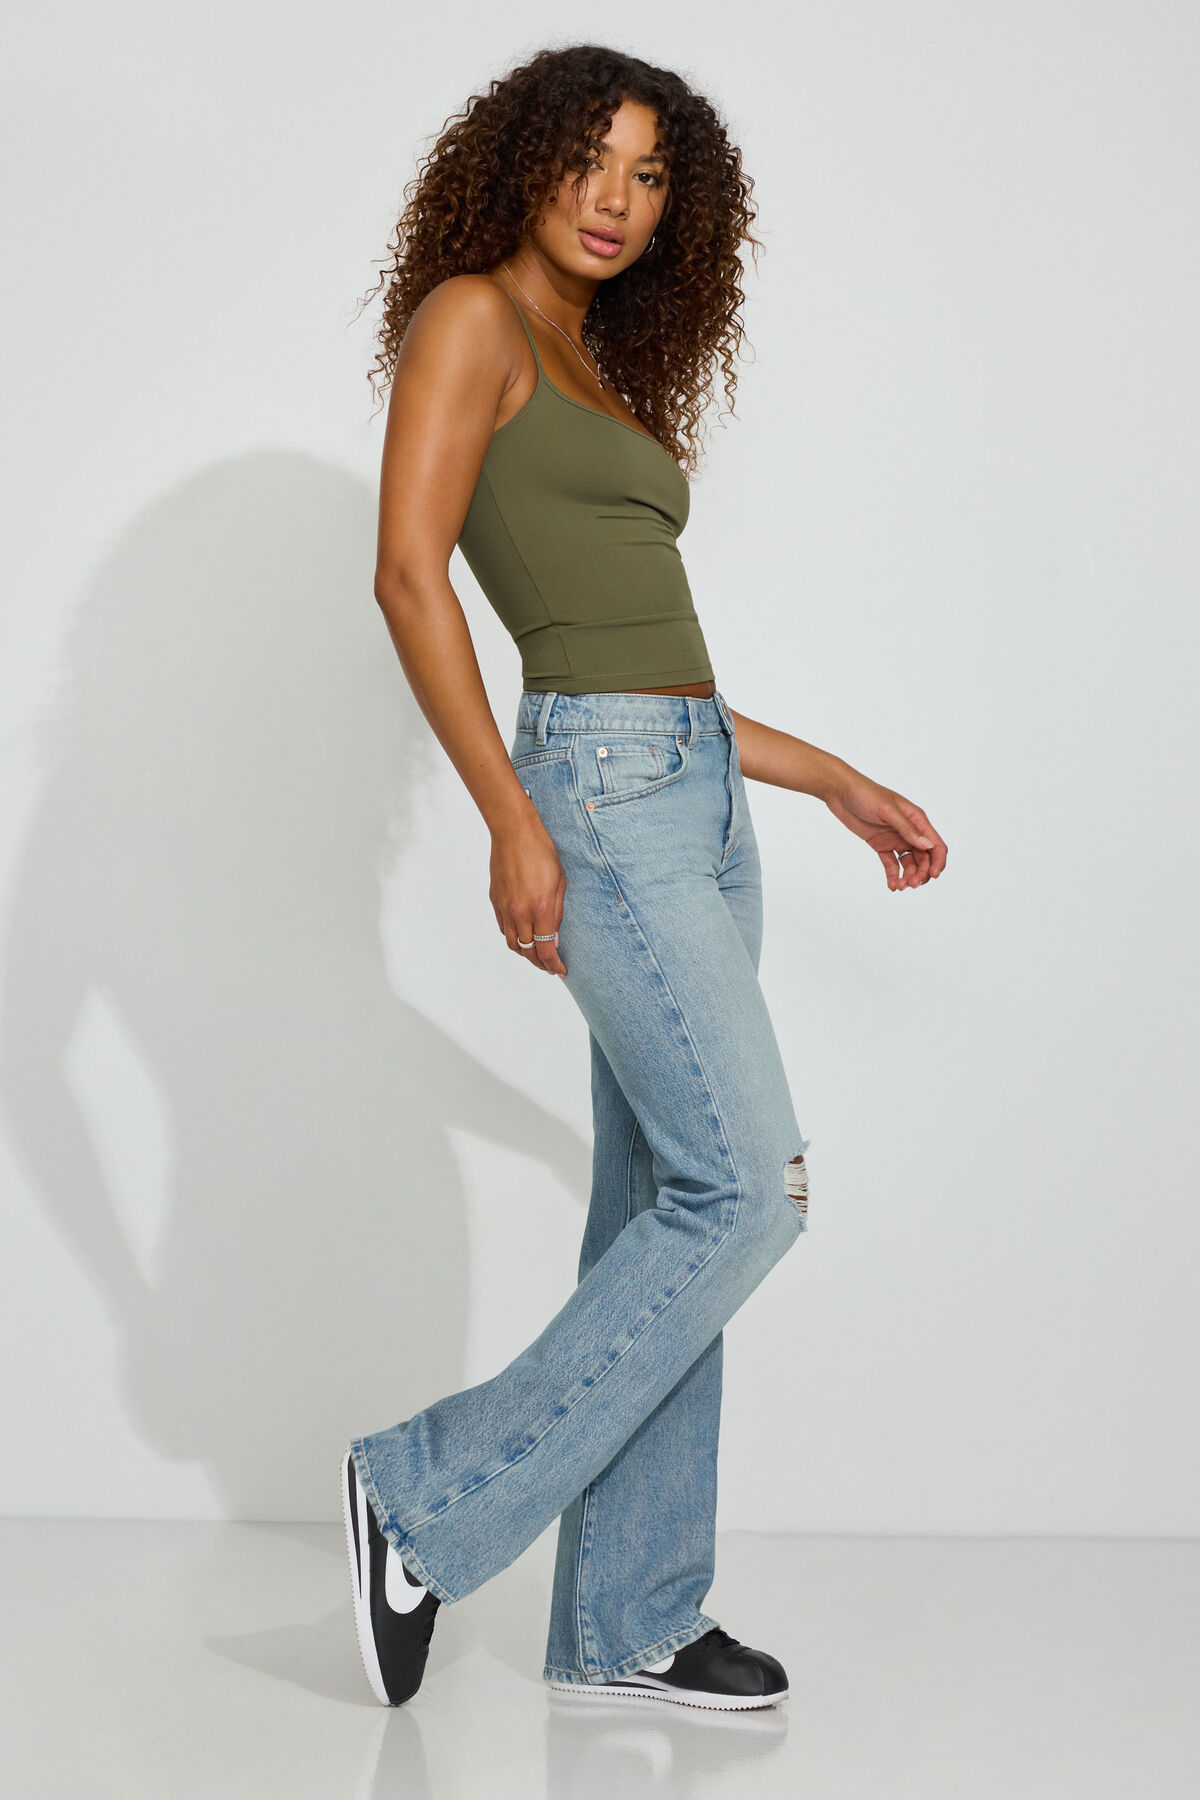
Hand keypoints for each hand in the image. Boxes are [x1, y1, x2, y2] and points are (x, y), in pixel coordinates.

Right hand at [490, 813, 568, 973]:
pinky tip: (523, 936)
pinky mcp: (495, 900)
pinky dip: (514, 938)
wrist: (513, 832)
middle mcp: (520, 911)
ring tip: (537, 955)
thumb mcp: (560, 882)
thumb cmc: (542, 851)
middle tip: (550, 966)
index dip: (553, 964)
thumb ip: (557, 913)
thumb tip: (555, 936)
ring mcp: (504, 907)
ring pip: (512, 943)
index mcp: (540, 907)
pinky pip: (503, 928)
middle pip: (527, 951)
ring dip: (525, 954)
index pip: (545, 948)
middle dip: (540, 963)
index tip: (560, 970)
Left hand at [822, 766, 947, 890]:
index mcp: (917, 819)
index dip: (938, 862)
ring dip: (908, 876)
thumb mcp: (888, 810)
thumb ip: (907, 828)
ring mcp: (895, 838)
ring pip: (909, 863)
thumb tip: (927, 845)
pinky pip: (892, 863)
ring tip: (900, 886)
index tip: (933, 876)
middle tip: (911, 884)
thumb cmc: (865, 793)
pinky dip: (893, 875)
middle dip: (921, 873)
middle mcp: (909, 830)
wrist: (840, 792)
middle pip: (924, 858)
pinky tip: (892, 885)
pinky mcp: (881, 844)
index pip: (935, 844)